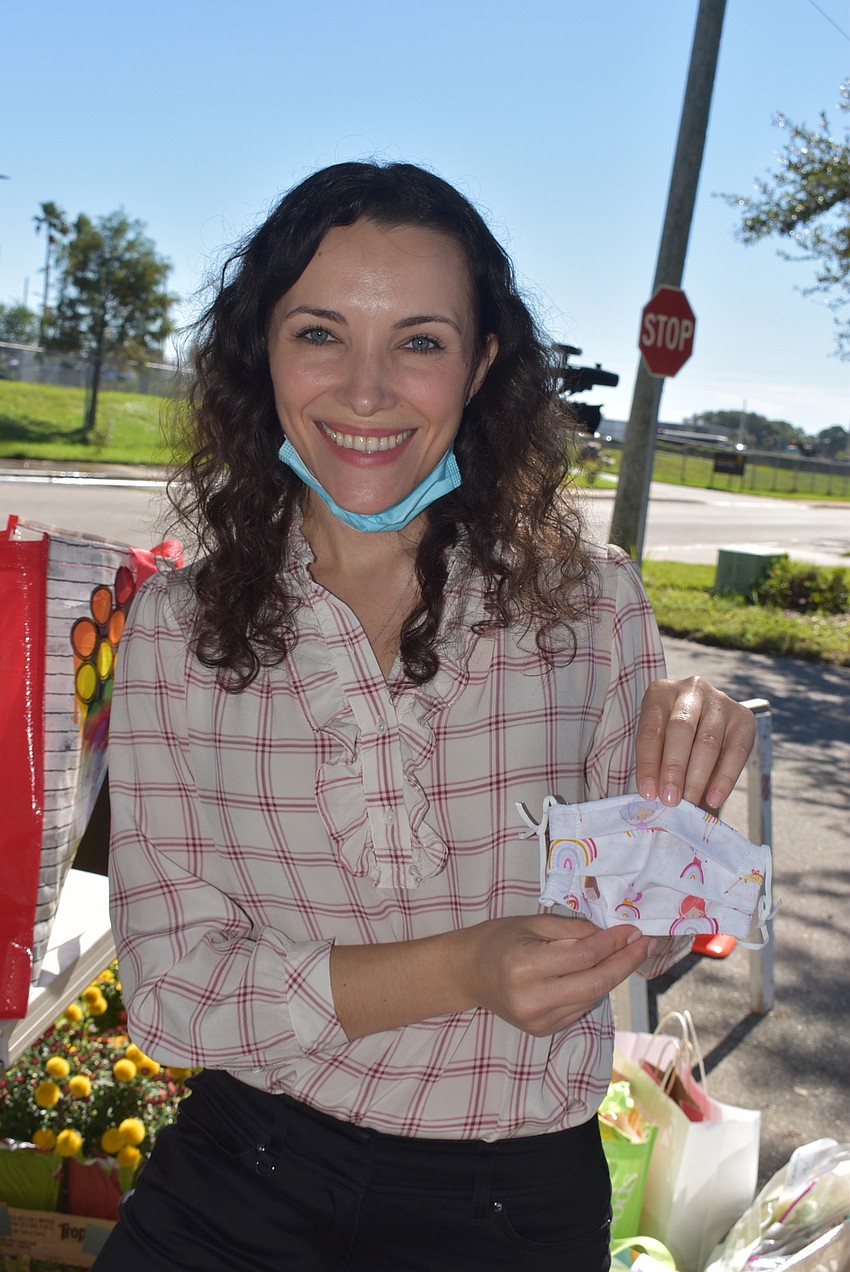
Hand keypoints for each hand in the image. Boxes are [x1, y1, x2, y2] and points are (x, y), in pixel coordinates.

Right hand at [457, 914, 652, 1036]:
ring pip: (591, 998)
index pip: (583, 957)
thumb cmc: (498, 939)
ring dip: (613, 975)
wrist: (467, 973)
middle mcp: (532, 998)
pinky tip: (597, 972)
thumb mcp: (531, 922)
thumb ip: (571, 929)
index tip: (633, 930)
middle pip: (595, 984)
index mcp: (526, 966)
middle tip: (645, 944)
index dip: (613, 944)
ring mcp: (538, 1020)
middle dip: (625, 963)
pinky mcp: (542, 1030)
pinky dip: (593, 988)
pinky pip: (580, 1008)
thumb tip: (611, 935)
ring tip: (625, 954)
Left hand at [635, 676, 755, 809]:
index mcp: (661, 692)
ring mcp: (720, 701)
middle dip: (674, 768)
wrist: (703, 721)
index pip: (651, 729)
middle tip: (671, 799)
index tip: (649, 793)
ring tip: (689, 802)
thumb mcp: (657, 741)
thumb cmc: (671, 736)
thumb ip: (655, 762)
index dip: (648, 763)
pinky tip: (714, 798)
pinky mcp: (744, 717)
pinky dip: (725, 779)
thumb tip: (656, 795)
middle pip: (681, 729)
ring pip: (708, 742)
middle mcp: (692, 690)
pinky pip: (736, 751)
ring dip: (698, 777)